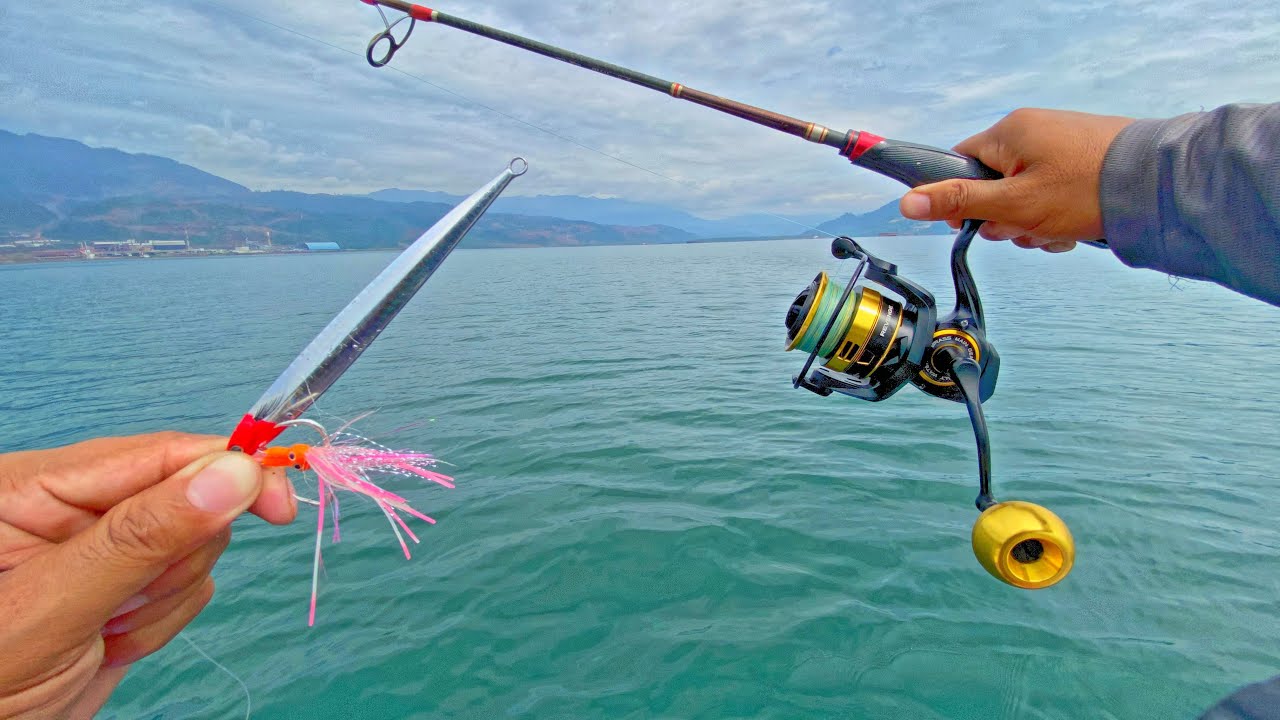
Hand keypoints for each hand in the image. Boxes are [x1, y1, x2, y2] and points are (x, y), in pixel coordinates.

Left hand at [0, 432, 296, 718]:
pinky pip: (189, 582)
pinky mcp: (125, 581)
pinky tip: (109, 643)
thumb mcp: (55, 607)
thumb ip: (142, 537)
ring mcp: (101, 544)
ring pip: (196, 543)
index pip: (156, 452)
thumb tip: (236, 474)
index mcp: (33, 486)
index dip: (227, 469)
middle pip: (187, 495)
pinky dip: (161, 620)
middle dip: (174, 559)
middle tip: (118, 606)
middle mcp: (70, 504)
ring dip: (163, 599)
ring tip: (103, 633)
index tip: (279, 504)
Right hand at [898, 108, 1135, 252]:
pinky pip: (1052, 196)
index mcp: (1009, 132)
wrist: (1156, 185)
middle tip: (1026, 228)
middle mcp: (1033, 132)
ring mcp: (1061, 146)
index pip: (960, 164)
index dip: (960, 200)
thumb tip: (907, 202)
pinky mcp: (1083, 163)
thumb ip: (958, 202)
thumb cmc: (1085, 188)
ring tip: (1057, 230)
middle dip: (1005, 219)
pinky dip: (1056, 218)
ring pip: (1024, 197)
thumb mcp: (1012, 203)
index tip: (973, 222)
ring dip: (1033, 224)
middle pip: (993, 186)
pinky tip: (1073, 228)